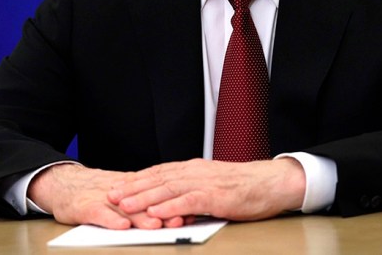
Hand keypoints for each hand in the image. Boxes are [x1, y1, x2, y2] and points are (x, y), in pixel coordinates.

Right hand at [27, 164, 187, 228]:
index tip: (192, 209)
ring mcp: (103, 199)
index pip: (157, 193)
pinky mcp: (85, 207)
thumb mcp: (123, 192)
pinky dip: (111, 220)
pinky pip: (99, 214)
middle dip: (163, 211)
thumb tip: (176, 209)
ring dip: (142, 217)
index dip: (174, 202)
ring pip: (125, 208)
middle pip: (145, 201)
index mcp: (132, 187)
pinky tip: (122, 226)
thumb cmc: (96, 191)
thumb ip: (144, 201)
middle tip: (181, 219)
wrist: (63, 183)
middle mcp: (121, 192)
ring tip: (156, 224)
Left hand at [106, 158, 305, 222]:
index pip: (159, 172)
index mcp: (194, 169)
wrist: (271, 182)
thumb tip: (171, 207)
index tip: (118, 186)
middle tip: (111, 194)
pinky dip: (170, 206)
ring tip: (125, 204)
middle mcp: (195, 171)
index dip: (137, 179)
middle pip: (157, 178)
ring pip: (167, 188)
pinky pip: (188, 200)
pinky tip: (156, 212)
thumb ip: (191, 193)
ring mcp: (204, 182)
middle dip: (132, 187)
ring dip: (144, 197)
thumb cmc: (244, 187)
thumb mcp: (213, 186)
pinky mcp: (214, 195)